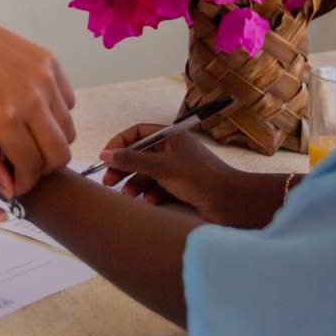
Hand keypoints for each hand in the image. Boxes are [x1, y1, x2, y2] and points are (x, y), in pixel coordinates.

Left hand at [0, 0, 75, 196]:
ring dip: (51, 142)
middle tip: (24, 164)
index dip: (25, 183)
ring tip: (27, 139)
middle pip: (60, 154)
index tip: (15, 183)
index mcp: (4, 118)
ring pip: (68, 130)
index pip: (32, 167)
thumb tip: (10, 189)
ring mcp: (45, 79)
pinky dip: (56, 115)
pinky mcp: (51, 63)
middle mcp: (32, 99)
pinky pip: (68, 103)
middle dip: (44, 168)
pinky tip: (32, 111)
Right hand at [99, 123, 278, 228]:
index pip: (138, 132)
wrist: (231, 202)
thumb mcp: (161, 167)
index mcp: (171, 137)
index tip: (106, 156)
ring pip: (148, 173)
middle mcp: (174, 150)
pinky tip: (150, 202)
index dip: (120, 142)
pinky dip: (152, 194)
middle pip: (140, 155)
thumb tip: (104, 154)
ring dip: (136, 184)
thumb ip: (131, 160)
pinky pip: (159, 187)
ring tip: (128, 196)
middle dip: (124, 168)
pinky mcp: (182, 187)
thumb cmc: (198, 178)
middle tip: (109, 181)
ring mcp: (178, 169)